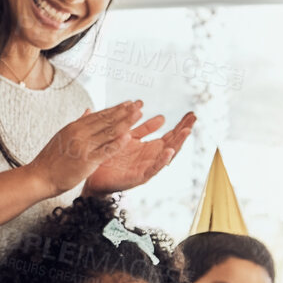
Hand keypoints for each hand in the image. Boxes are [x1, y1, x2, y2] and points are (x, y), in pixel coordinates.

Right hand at [28, 100, 142, 194]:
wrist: (39, 176)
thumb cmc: (51, 160)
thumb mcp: (64, 136)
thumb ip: (78, 124)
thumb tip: (88, 111)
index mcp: (75, 127)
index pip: (99, 115)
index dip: (116, 108)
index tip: (129, 103)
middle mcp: (79, 133)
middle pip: (106, 120)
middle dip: (124, 111)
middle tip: (139, 104)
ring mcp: (82, 146)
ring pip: (107, 132)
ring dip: (125, 122)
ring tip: (139, 114)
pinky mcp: (85, 160)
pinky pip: (104, 150)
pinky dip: (117, 143)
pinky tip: (128, 137)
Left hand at [81, 110, 195, 195]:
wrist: (88, 176)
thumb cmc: (102, 157)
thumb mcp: (117, 135)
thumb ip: (127, 122)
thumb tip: (136, 105)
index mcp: (144, 146)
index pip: (166, 134)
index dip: (178, 124)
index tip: (189, 114)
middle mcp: (147, 156)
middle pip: (170, 142)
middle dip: (183, 130)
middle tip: (193, 118)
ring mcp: (144, 166)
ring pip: (165, 154)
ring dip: (176, 143)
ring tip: (186, 131)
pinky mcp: (138, 177)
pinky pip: (153, 169)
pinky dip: (161, 161)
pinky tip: (169, 152)